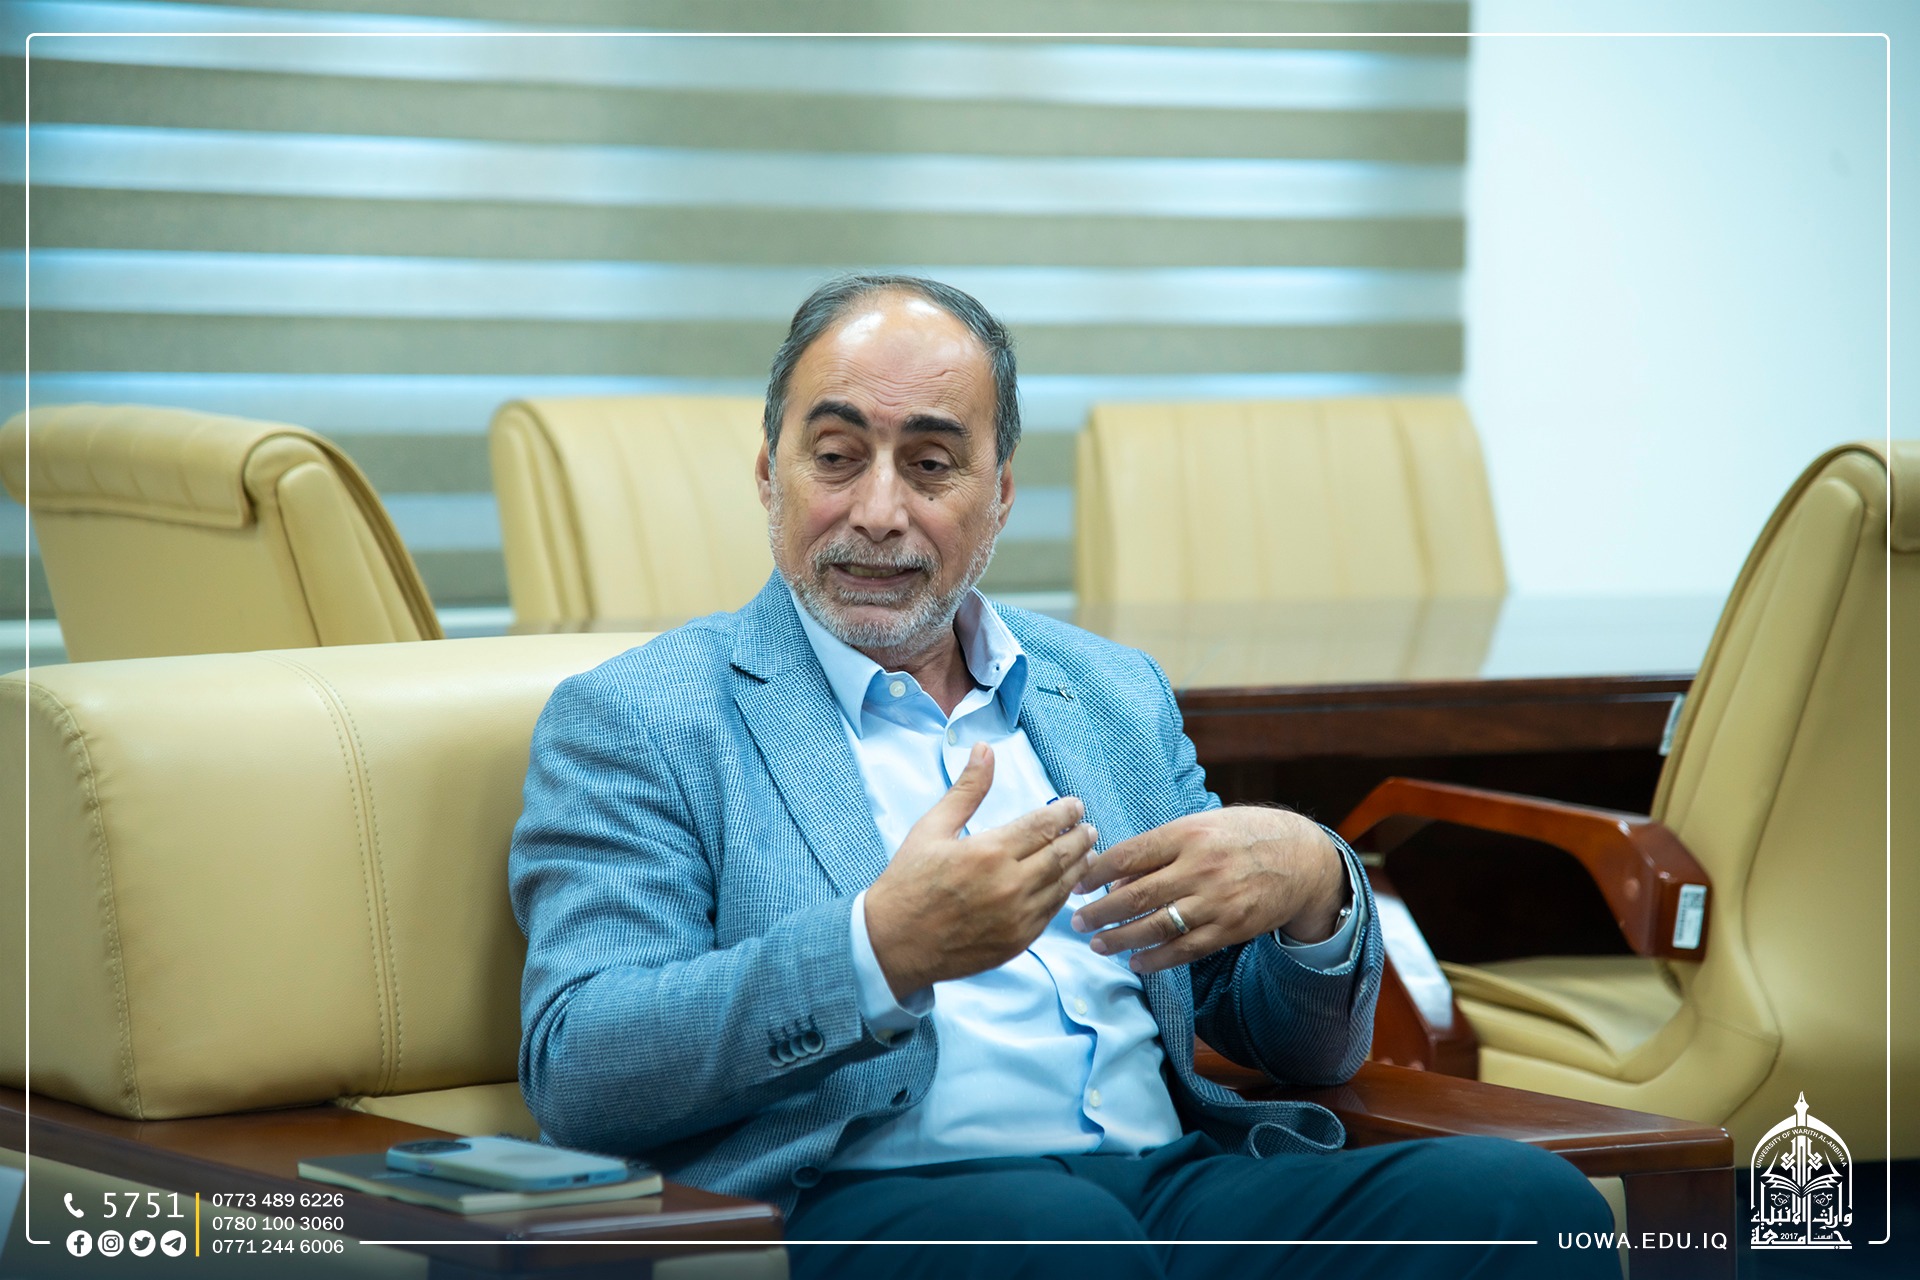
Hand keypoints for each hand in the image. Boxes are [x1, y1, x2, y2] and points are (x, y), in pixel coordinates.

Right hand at [864, 743, 1098, 997]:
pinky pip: (1051, 914)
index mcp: (989, 851)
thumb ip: (966, 790)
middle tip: (1088, 827)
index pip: (1043, 825)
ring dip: (1080, 865)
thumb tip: (984, 749)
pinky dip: (1064, 895)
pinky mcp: (1017, 942)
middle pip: (1061, 854)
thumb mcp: (932, 828)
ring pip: (1063, 886)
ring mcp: (1016, 918)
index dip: (1065, 812)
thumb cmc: (908, 882)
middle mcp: (1009, 885)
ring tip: (1088, 852)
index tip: (1075, 805)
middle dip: (1080, 837)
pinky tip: (1067, 884)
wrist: (893, 943)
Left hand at [1069, 807, 1344, 973]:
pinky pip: (1185, 949)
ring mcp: (1215, 901)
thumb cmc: (1243, 835)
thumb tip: (1118, 877)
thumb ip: (1162, 847)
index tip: (1076, 882)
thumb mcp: (1202, 824)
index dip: (1097, 871)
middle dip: (1101, 911)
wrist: (1302, 858)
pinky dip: (1157, 959)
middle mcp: (1200, 868)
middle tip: (1076, 921)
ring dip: (1121, 939)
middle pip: (1137, 894)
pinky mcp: (1229, 929)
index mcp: (1188, 834)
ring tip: (1098, 944)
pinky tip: (1136, 962)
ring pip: (1157, 926)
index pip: (1130, 854)